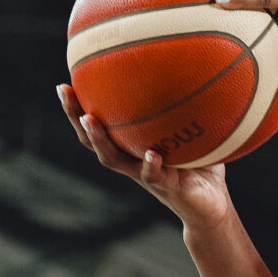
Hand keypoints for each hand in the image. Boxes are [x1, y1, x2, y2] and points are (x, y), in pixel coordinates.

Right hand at [56, 83, 231, 229]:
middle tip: (65, 92)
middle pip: (94, 140)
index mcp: (133, 148)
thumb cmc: (200, 167)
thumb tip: (195, 70)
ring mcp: (146, 176)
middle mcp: (132, 161)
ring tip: (90, 119)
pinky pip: (155, 175)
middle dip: (76, 116)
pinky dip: (151, 165)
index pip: (100, 125)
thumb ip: (191, 109)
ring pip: (115, 159)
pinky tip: (150, 154)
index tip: (66, 82)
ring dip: (100, 140)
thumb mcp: (194, 134)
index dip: (80, 108)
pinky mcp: (167, 188)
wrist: (211, 207)